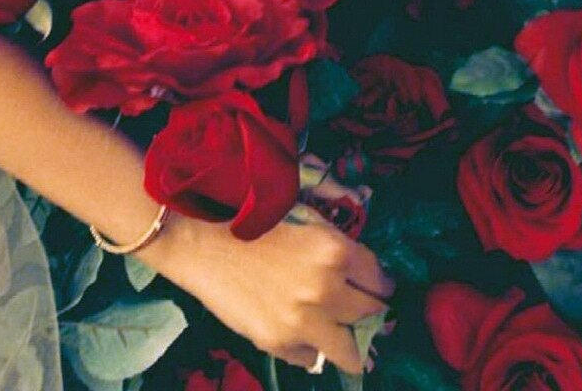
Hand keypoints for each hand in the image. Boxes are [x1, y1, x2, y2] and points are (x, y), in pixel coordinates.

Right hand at [141, 206, 395, 374]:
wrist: (200, 241)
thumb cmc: (251, 224)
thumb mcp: (306, 225)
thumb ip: (336, 251)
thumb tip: (363, 279)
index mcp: (336, 250)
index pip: (380, 279)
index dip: (380, 285)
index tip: (377, 289)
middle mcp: (327, 287)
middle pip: (372, 312)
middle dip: (369, 311)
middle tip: (362, 311)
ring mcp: (303, 319)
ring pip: (350, 350)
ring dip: (350, 344)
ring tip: (346, 341)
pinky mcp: (278, 341)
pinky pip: (309, 358)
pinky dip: (308, 349)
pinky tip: (298, 334)